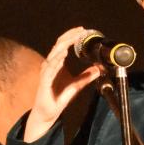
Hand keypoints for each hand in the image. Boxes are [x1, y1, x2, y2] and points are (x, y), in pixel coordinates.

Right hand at [22, 26, 105, 142]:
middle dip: (69, 37)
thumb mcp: (77, 86)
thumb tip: (99, 69)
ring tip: (72, 39)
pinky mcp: (44, 82)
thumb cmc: (58, 98)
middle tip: (80, 31)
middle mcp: (50, 65)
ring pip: (54, 55)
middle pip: (58, 46)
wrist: (47, 113)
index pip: (63, 45)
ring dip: (63, 46)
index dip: (71, 37)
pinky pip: (50, 69)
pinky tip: (62, 55)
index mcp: (57, 64)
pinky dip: (56, 61)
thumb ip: (86, 76)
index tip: (82, 30)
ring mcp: (46, 73)